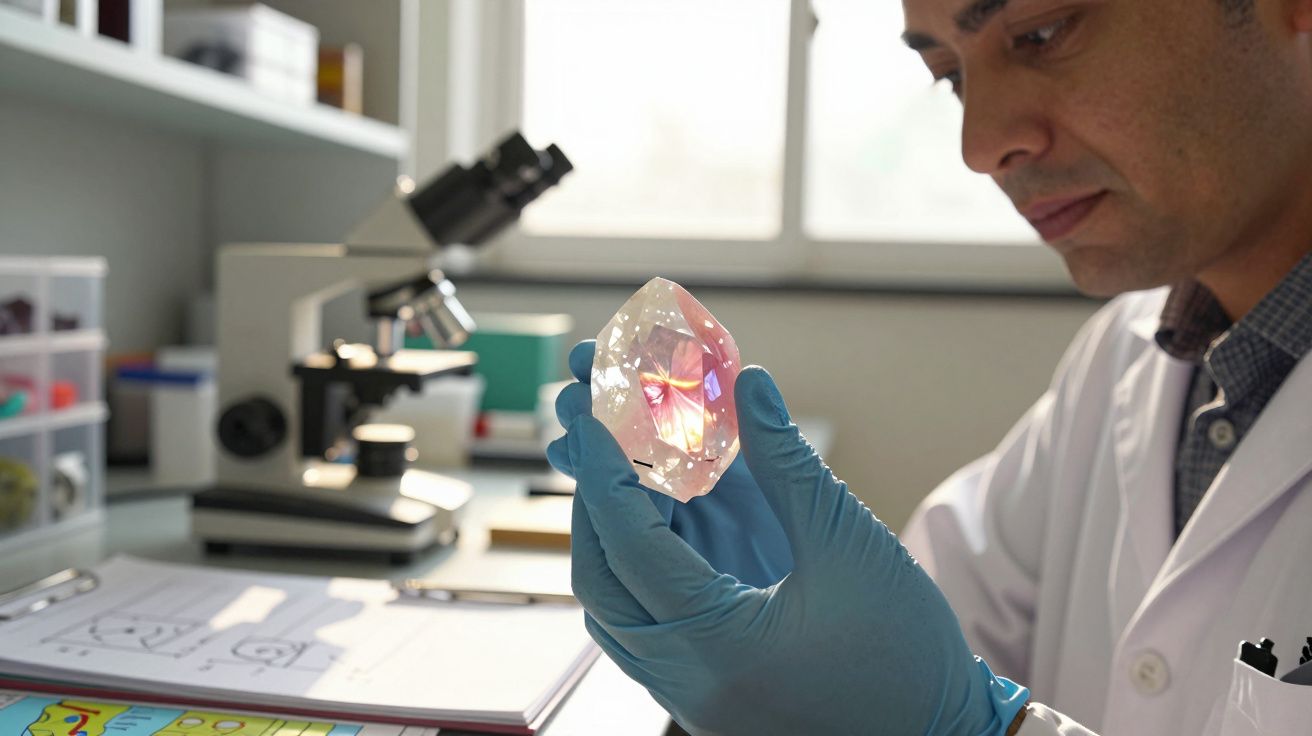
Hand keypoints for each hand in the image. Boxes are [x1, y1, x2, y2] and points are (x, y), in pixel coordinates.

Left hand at [566, 367, 1028, 734]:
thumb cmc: (907, 649)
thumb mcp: (848, 541)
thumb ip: (787, 462)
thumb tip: (750, 384)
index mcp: (718, 645)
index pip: (631, 546)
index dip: (605, 473)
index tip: (589, 417)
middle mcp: (687, 679)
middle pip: (602, 580)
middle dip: (591, 501)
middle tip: (592, 433)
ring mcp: (691, 694)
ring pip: (616, 609)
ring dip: (610, 536)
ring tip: (620, 468)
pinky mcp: (706, 693)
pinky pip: (646, 628)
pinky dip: (641, 569)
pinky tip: (661, 519)